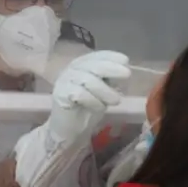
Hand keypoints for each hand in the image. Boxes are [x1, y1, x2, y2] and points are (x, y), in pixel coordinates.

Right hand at [13, 51, 130, 186]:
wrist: (69, 130)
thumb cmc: (86, 109)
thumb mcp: (102, 91)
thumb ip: (109, 80)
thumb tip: (124, 71)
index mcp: (81, 66)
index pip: (96, 56)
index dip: (110, 56)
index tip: (125, 60)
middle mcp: (71, 70)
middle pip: (93, 65)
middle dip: (111, 68)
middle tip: (127, 74)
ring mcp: (64, 81)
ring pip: (88, 80)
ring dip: (105, 91)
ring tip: (115, 101)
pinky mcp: (60, 94)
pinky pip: (80, 93)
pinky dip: (93, 101)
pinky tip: (98, 108)